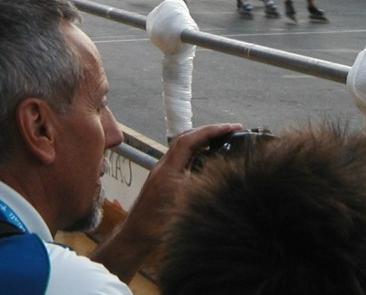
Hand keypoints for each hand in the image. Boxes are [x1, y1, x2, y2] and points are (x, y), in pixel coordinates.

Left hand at [91, 123, 242, 281]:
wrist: (134, 236)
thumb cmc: (154, 228)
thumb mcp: (181, 211)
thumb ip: (199, 191)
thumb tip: (222, 178)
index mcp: (167, 171)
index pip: (188, 141)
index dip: (210, 131)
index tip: (229, 128)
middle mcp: (163, 166)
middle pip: (186, 137)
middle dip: (209, 130)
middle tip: (230, 129)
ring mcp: (162, 170)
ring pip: (182, 144)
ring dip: (202, 138)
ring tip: (222, 137)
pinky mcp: (163, 177)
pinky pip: (181, 155)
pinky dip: (196, 149)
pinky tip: (207, 155)